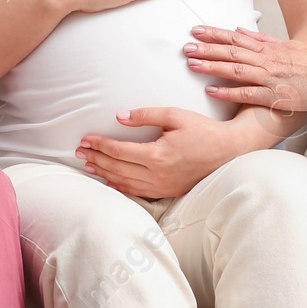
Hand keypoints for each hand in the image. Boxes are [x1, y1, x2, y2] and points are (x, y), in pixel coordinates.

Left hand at [77, 107, 234, 198]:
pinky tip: (110, 180)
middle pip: (117, 167)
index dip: (99, 145)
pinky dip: (120, 186)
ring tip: (88, 165)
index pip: (119, 151)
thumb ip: (146, 115)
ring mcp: (162, 186)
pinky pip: (138, 192)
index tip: (85, 139)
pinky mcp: (168, 192)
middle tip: (78, 152)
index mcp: (157, 155)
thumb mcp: (175, 116)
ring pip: (124, 182)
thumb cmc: (202, 130)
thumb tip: (120, 117)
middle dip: (96, 158)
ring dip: (104, 173)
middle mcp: (156, 175)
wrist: (228, 151)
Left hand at [184, 25, 306, 111]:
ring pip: (236, 70)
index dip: (215, 34)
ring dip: (213, 66)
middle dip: (207, 48)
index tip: (197, 30)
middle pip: (231, 52)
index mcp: (269, 48)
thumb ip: (263, 39)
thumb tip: (241, 30)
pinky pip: (247, 94)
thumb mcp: (288, 45)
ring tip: (193, 64)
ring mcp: (270, 78)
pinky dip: (228, 92)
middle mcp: (267, 60)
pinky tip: (212, 91)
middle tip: (186, 47)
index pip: (236, 38)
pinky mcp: (274, 96)